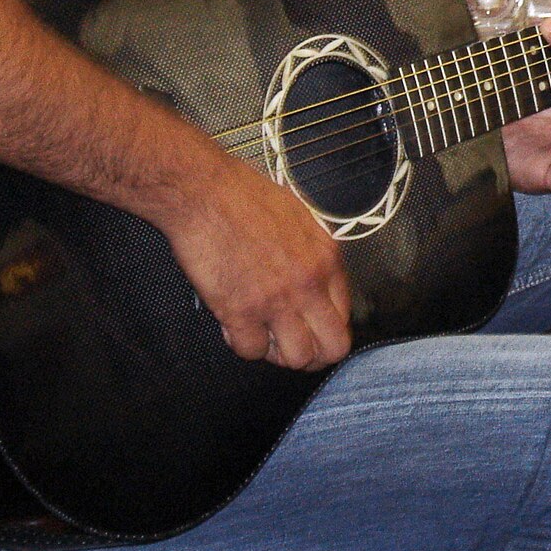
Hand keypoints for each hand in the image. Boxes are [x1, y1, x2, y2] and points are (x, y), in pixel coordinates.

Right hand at [161, 160, 352, 370]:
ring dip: (279, 354)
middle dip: (314, 355)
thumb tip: (317, 282)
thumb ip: (314, 255)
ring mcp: (277, 301)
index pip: (345, 316)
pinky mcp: (241, 311)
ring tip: (263, 337)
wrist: (206, 192)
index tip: (309, 328)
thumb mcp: (300, 219)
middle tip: (291, 347)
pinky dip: (242, 344)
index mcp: (326, 259)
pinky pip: (251, 352)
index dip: (325, 328)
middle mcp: (309, 284)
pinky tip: (234, 325)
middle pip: (332, 348)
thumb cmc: (246, 197)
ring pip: (297, 358)